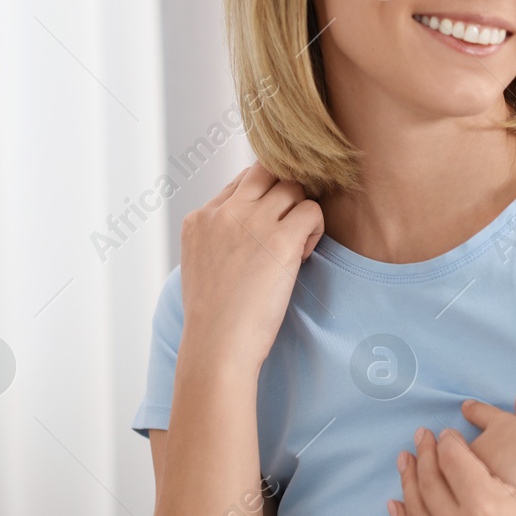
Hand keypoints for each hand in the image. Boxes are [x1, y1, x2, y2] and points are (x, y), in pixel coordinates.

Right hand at [178, 161, 323, 372]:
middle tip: (289, 225)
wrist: (217, 345)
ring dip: (302, 212)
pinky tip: (302, 255)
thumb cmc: (215, 317)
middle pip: (266, 171)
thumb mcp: (202, 265)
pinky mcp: (281, 239)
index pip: (241, 182)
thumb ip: (220, 236)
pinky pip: (312, 210)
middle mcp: (224, 213)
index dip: (263, 199)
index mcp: (200, 219)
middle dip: (284, 192)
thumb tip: (253, 225)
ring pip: (293, 187)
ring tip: (295, 246)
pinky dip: (315, 229)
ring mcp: (252, 222)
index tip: (269, 227)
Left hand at [387, 392, 515, 515]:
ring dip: (408, 484)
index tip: (444, 433)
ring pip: (417, 515)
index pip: (452, 462)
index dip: (446, 443)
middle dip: (423, 456)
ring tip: (405, 462)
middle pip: (429, 485)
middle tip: (420, 438)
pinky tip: (398, 505)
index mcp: (488, 506)